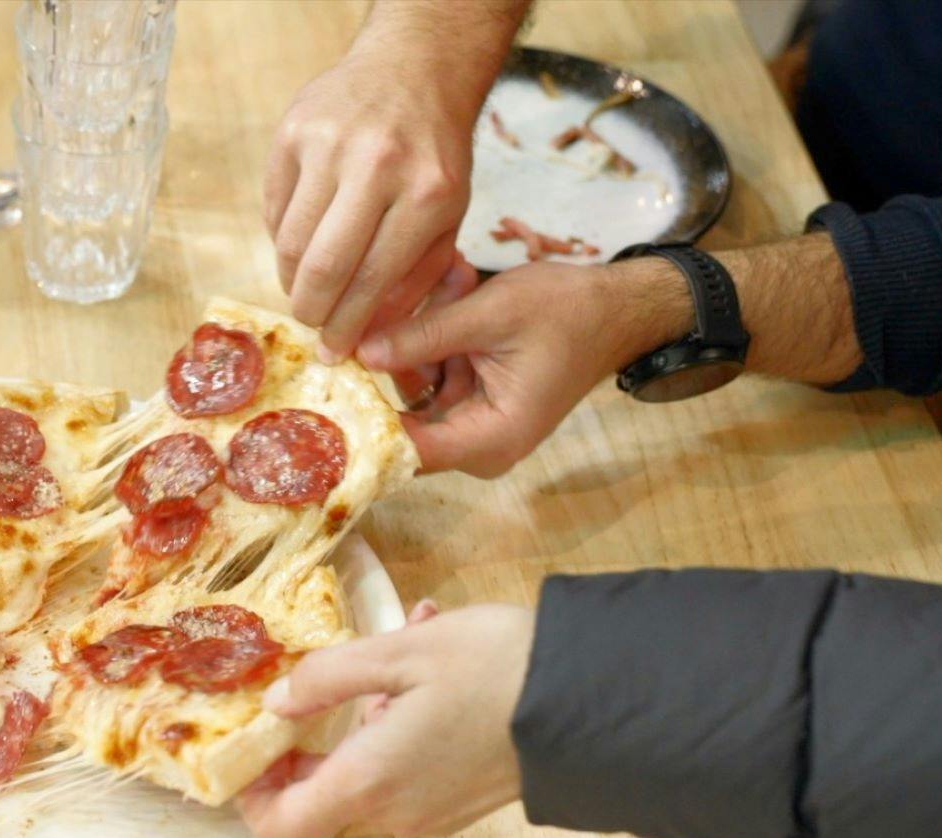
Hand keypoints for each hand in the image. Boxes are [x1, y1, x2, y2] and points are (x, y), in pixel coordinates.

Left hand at [240, 603, 534, 837]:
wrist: (599, 702)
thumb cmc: (498, 670)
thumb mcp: (402, 652)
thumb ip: (328, 677)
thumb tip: (278, 701)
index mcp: (368, 782)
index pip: (279, 829)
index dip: (252, 798)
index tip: (255, 749)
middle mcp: (394, 813)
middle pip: (320, 798)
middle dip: (312, 741)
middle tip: (320, 681)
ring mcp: (430, 813)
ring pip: (367, 777)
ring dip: (365, 719)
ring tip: (397, 645)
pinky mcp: (460, 803)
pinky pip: (407, 773)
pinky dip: (401, 728)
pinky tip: (429, 668)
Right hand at [262, 38, 475, 359]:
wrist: (414, 70)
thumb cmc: (434, 154)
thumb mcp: (449, 215)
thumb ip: (416, 276)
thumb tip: (369, 334)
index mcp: (427, 194)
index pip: (372, 281)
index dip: (347, 326)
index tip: (335, 351)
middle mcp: (377, 166)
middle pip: (323, 267)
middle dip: (312, 311)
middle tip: (312, 324)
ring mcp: (330, 144)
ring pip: (290, 241)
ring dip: (290, 279)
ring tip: (303, 288)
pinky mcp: (293, 131)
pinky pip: (274, 207)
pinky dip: (281, 237)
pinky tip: (300, 241)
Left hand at [358, 257, 688, 476]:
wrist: (616, 308)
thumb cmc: (567, 312)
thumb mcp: (491, 315)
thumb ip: (425, 337)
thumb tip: (360, 353)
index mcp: (489, 438)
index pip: (405, 449)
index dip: (361, 423)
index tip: (325, 388)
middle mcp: (478, 444)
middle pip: (402, 419)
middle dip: (389, 362)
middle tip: (378, 309)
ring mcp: (473, 424)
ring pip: (413, 390)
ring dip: (417, 339)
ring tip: (444, 284)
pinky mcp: (470, 401)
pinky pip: (431, 376)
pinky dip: (434, 339)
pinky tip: (451, 290)